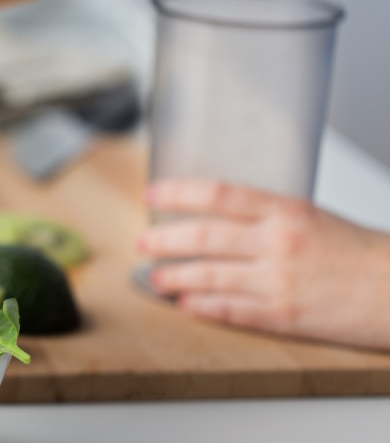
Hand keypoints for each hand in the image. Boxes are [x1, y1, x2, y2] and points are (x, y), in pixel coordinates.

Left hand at [139, 179, 389, 350]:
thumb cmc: (365, 255)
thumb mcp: (315, 219)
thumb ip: (269, 219)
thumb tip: (223, 221)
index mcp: (286, 212)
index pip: (218, 195)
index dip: (177, 193)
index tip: (152, 195)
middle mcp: (277, 242)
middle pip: (202, 236)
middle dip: (164, 240)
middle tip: (143, 243)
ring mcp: (278, 280)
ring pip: (208, 275)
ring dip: (174, 277)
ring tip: (156, 279)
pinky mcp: (284, 316)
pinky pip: (231, 310)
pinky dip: (203, 307)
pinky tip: (186, 306)